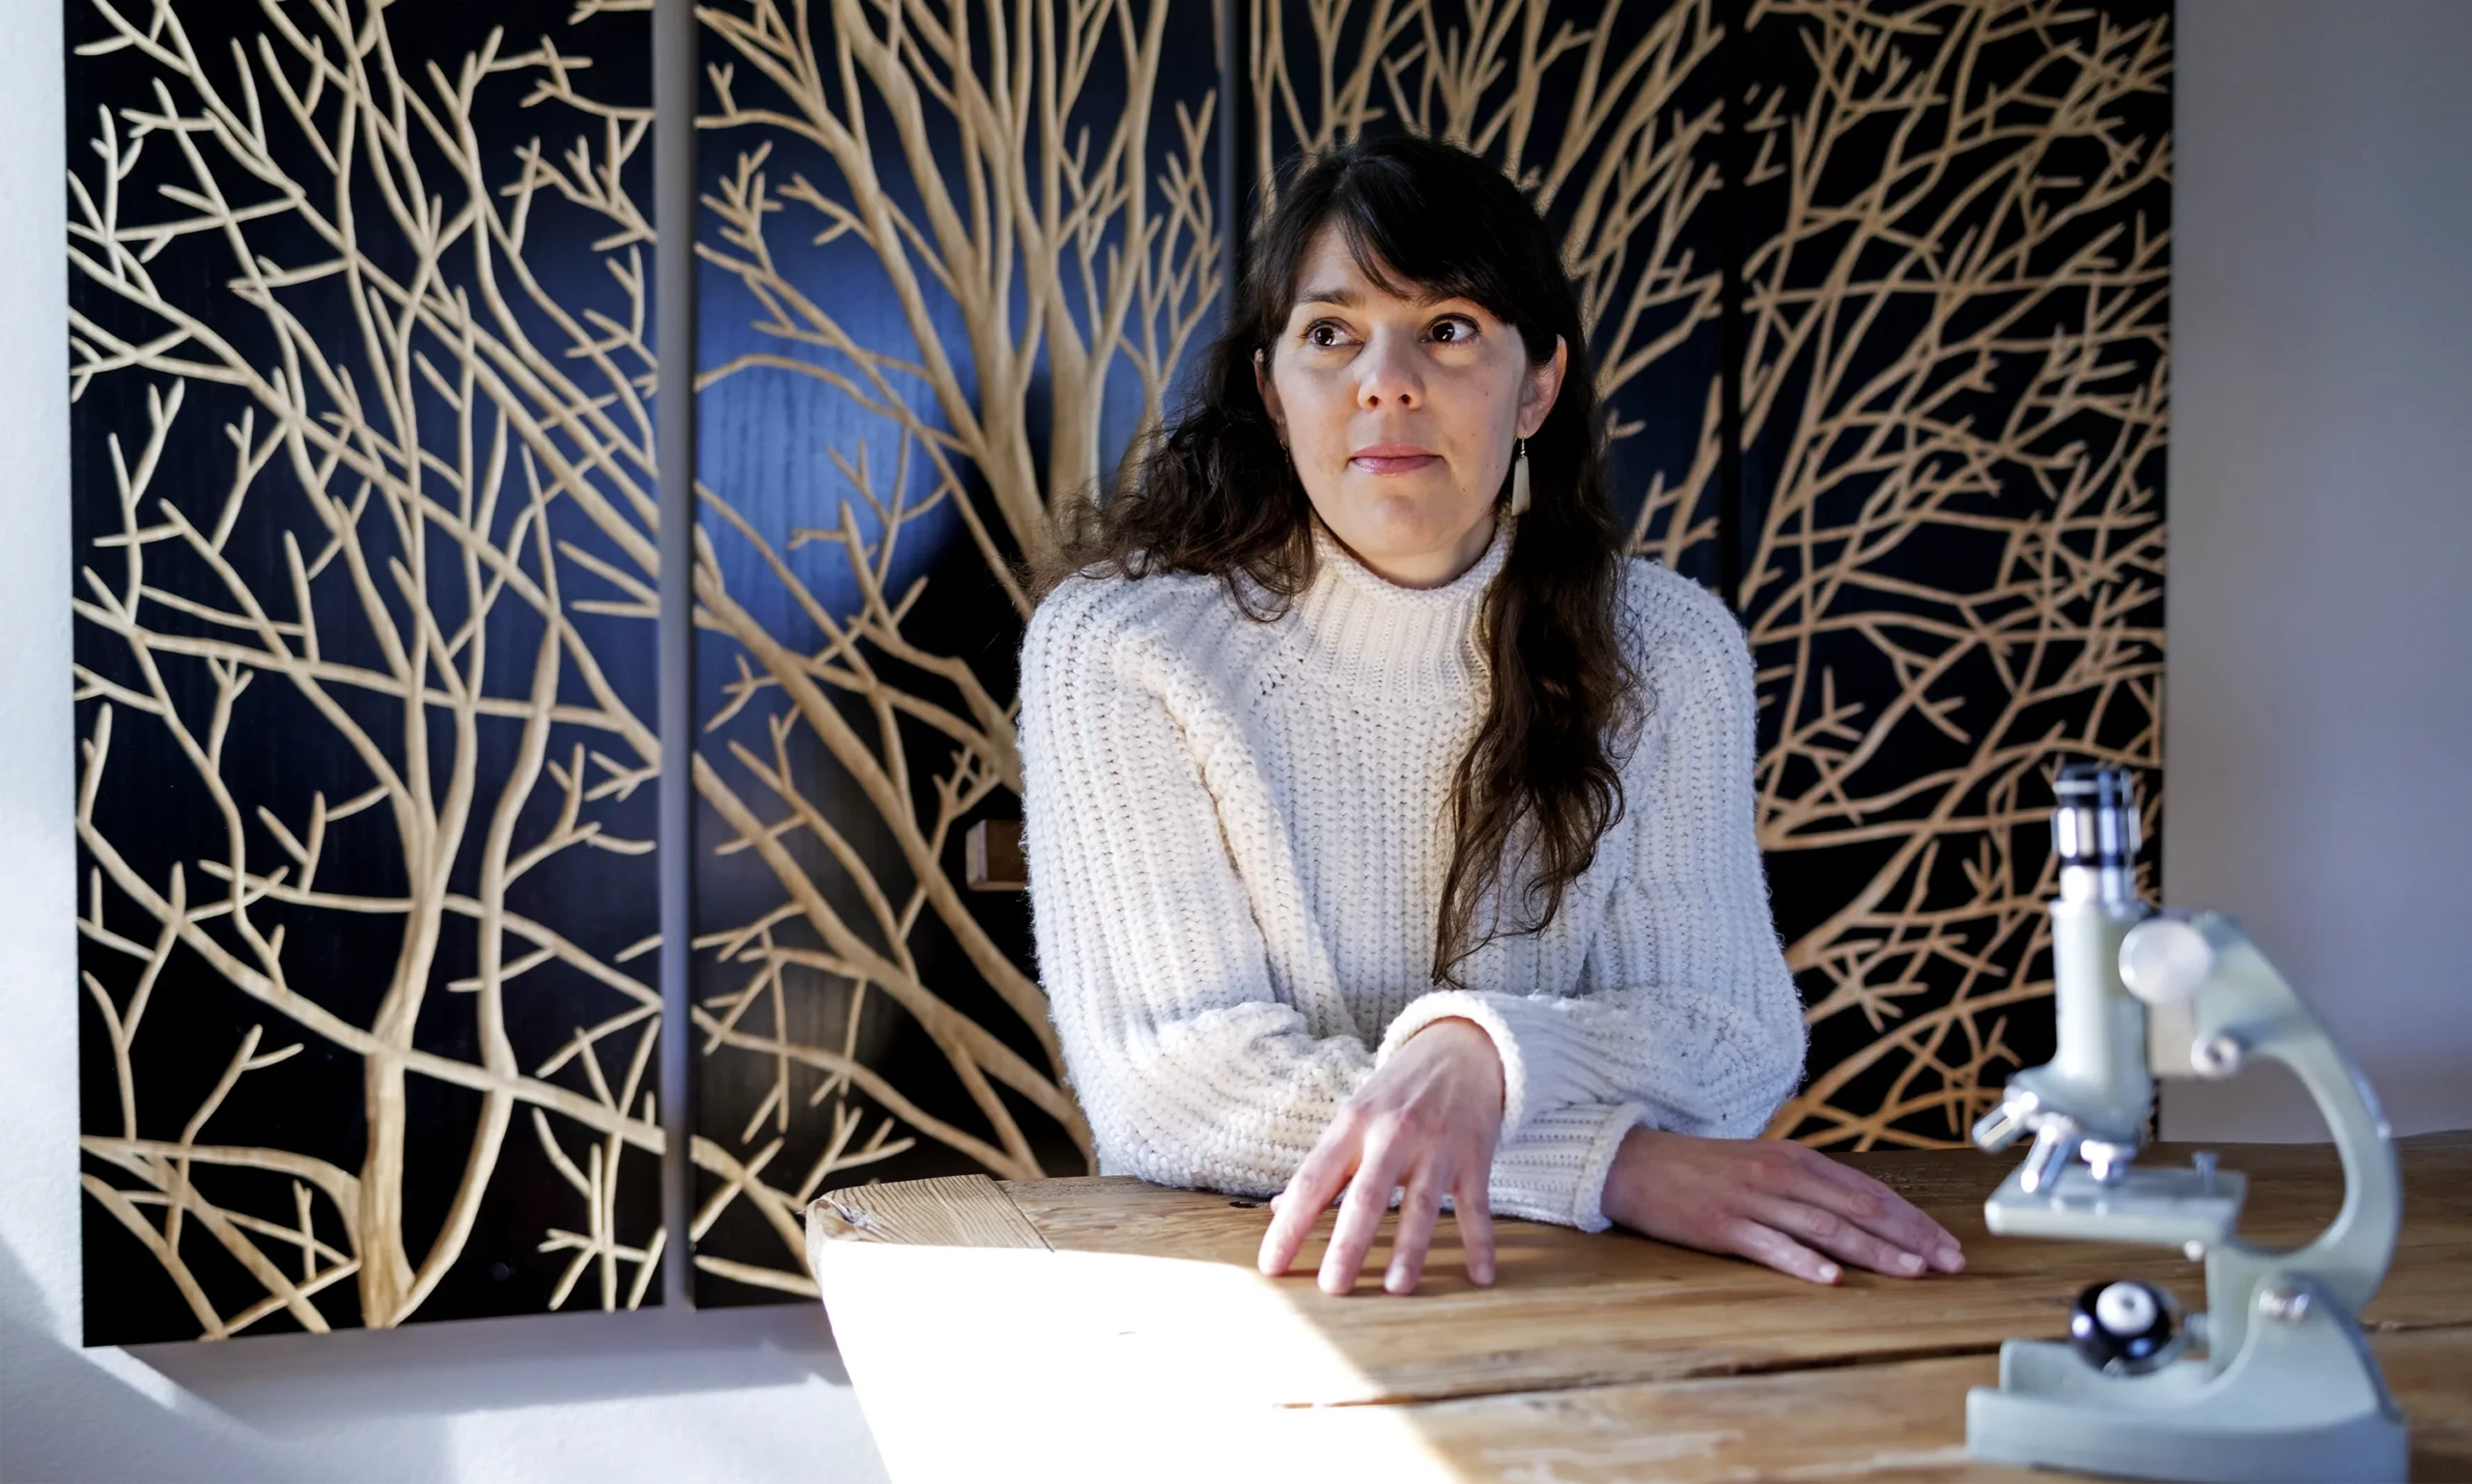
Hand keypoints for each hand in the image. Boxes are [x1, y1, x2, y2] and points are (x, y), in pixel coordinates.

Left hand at [1256, 1017, 1503, 1294]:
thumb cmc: (1397, 1092)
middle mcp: (1392, 1135)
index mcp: (1352, 1126)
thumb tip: (1278, 1209)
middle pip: (1366, 1196)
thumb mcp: (1353, 1116)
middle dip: (1348, 1243)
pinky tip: (1480, 1277)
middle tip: (1332, 1288)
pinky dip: (1480, 1242)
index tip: (1270, 1267)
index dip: (1289, 1225)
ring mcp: (1436, 1146)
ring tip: (1396, 1288)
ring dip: (1409, 1248)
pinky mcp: (1475, 1155)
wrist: (1461, 1048)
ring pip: (1421, 1205)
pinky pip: (1476, 1206)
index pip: (1312, 1181)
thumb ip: (1323, 1165)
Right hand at [1601, 1128, 1963, 1283]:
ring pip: (1826, 1227)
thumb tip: (1861, 1216)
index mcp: (1797, 1159)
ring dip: (1874, 1251)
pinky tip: (1831, 1278)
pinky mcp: (1724, 1225)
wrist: (1634, 1163)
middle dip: (1911, 1237)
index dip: (1914, 1219)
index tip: (1948, 1246)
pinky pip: (1771, 1244)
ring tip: (1911, 1273)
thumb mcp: (1763, 1166)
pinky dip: (1804, 1261)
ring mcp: (1753, 1200)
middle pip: (1860, 1208)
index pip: (1870, 1191)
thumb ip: (1808, 1187)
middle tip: (1950, 1264)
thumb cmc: (1702, 1170)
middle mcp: (1782, 1175)